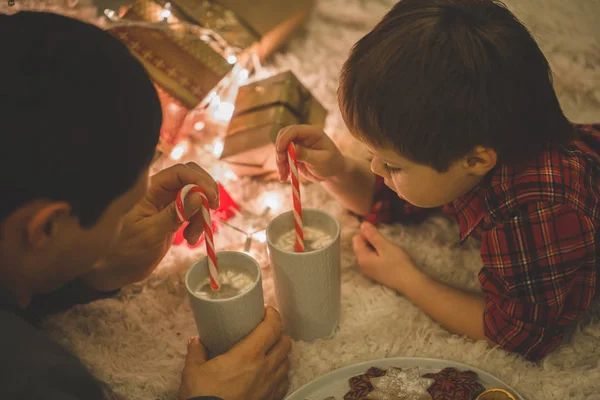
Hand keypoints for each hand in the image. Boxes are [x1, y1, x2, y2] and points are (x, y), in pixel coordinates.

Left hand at [82, 163, 218, 291]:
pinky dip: (197, 223)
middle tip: (212, 209)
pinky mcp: (172, 216)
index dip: (199, 181)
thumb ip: (175, 214)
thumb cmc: (125, 251)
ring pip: (195, 198)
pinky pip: (192, 212)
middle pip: (191, 179)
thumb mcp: (151, 234)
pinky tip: (191, 239)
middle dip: (205, 193)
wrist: (115, 269)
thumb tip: (198, 197)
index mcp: (149, 190)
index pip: (180, 172)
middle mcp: (159, 192)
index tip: (211, 199)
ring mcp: (167, 204)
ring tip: (193, 238)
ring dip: (201, 215)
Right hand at [179, 307, 291, 399]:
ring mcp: (271, 386)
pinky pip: (284, 382)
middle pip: (285, 342)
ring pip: (287, 362)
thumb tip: (195, 341)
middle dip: (278, 333)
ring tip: (268, 351)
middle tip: (266, 330)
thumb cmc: (203, 396)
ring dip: (280, 353)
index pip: (272, 327)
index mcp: (248, 355)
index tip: (266, 311)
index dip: (273, 315)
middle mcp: (265, 368)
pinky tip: (269, 374)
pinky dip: (280, 374)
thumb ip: (196, 352)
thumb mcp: (193, 371)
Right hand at [275, 125, 346, 182]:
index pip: (294, 130)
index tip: (279, 150)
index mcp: (312, 133)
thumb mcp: (320, 160)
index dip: (285, 138)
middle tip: (281, 164)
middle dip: (280, 150)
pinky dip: (281, 167)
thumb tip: (291, 149)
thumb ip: (305, 154)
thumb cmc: (331, 165)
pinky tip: (284, 177)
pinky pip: (283, 158)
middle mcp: (303, 136)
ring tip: (284, 176)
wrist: (332, 174)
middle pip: (284, 136)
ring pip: (281, 148)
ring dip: (280, 162)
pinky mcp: (293, 154)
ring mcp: (297, 144)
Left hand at [352, 221, 422, 292]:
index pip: (356, 239)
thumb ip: (373, 235)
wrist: (410, 282)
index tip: (379, 235)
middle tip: (385, 243)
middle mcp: (361, 265)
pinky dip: (378, 254)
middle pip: (360, 245)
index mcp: (361, 258)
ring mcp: (368, 270)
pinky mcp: (375, 273)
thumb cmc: (398, 263)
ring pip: (367, 251)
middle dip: (371, 240)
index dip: (367, 234)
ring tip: (387, 249)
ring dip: (375, 247)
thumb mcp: (385, 246)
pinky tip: (388, 256)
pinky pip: (372, 258)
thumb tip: (362, 224)